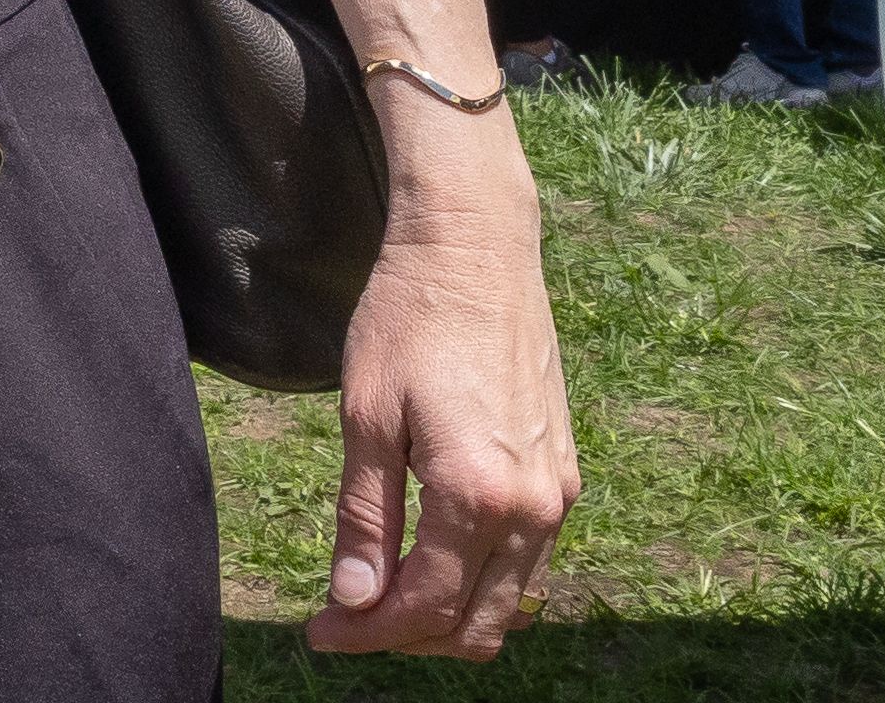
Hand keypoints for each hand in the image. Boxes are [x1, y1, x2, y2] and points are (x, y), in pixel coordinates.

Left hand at [314, 199, 577, 655]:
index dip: (367, 632)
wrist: (476, 247)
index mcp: (479, 496)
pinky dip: (485, 582)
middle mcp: (534, 506)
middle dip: (408, 637)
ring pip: (513, 603)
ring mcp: (558, 491)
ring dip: (451, 617)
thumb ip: (365, 519)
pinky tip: (434, 559)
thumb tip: (355, 602)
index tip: (319, 632)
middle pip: (478, 624)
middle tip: (346, 619)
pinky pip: (531, 562)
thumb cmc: (407, 320)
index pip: (425, 606)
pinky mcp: (565, 473)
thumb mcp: (365, 418)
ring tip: (384, 596)